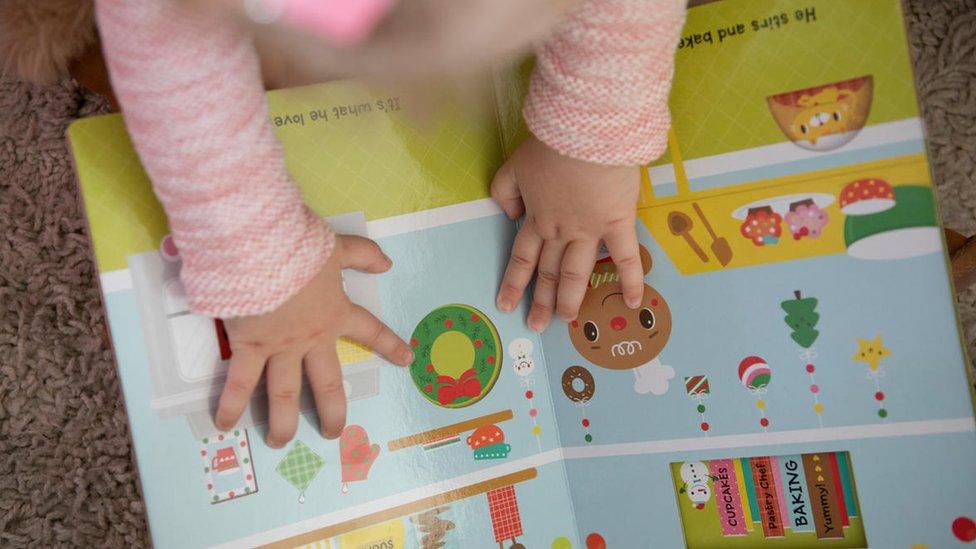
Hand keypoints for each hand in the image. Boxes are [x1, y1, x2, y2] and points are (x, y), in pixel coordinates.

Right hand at [214, 235, 412, 447]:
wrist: (261, 246)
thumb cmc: (298, 244)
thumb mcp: (337, 245)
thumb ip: (363, 255)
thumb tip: (388, 264)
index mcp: (336, 311)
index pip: (370, 330)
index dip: (389, 344)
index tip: (407, 359)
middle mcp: (312, 338)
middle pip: (327, 383)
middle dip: (332, 410)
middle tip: (333, 432)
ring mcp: (281, 347)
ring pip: (285, 393)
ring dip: (283, 421)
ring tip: (281, 442)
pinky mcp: (250, 347)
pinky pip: (240, 382)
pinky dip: (231, 404)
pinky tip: (225, 425)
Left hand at [492, 136, 643, 330]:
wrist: (584, 134)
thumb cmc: (550, 145)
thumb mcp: (514, 165)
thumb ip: (505, 191)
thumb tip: (510, 214)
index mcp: (536, 217)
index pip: (522, 258)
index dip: (514, 283)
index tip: (505, 305)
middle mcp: (560, 231)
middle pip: (548, 271)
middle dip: (540, 301)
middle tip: (536, 326)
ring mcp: (589, 230)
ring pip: (577, 272)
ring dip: (571, 299)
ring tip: (566, 320)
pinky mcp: (618, 223)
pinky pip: (626, 256)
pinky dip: (631, 280)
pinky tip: (633, 303)